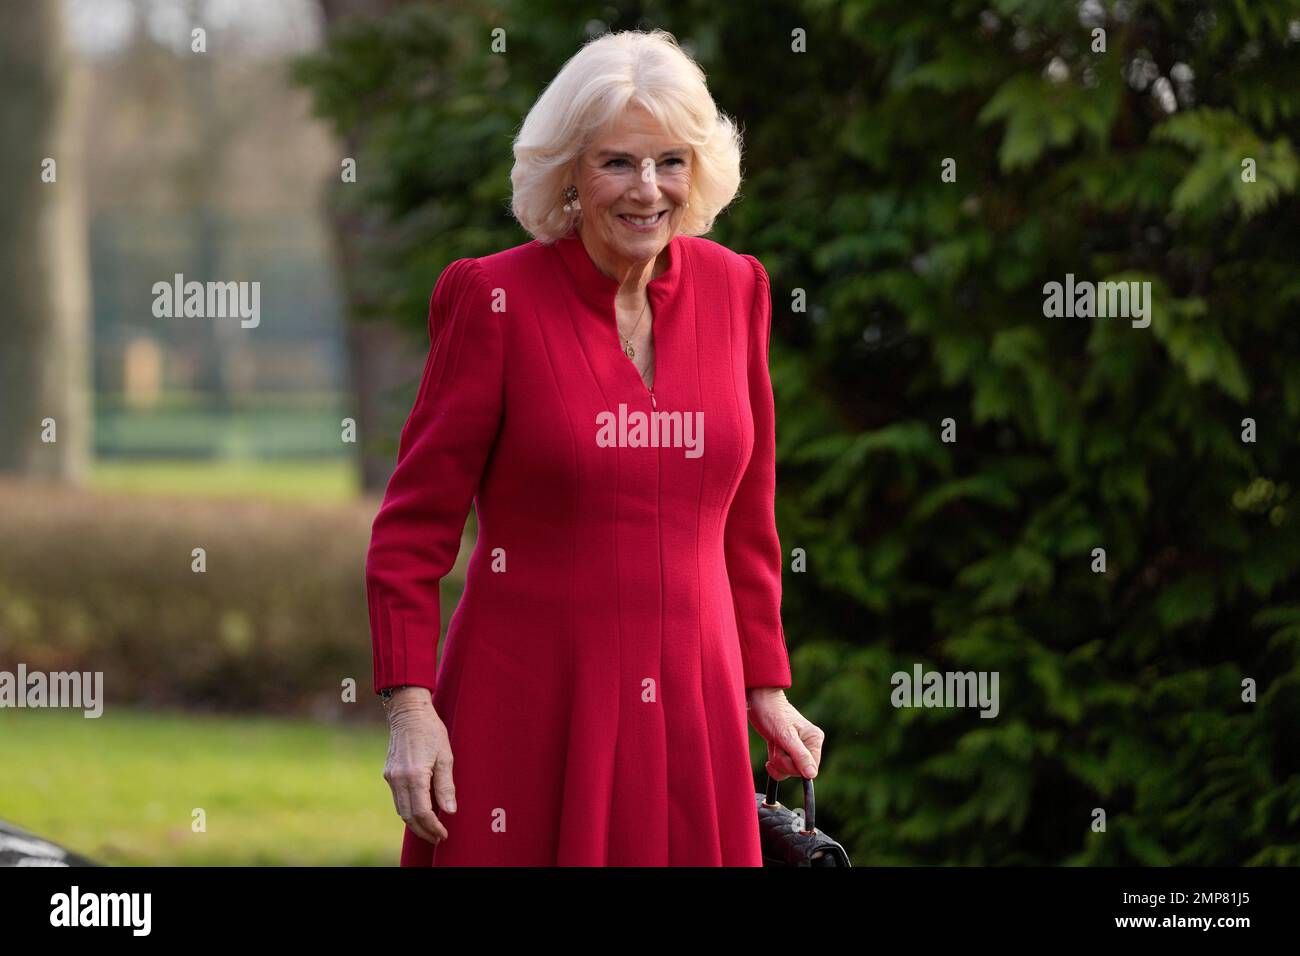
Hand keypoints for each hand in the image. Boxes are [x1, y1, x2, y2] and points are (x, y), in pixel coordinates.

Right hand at [383, 687, 455, 844]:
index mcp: (414, 775)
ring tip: (431, 829)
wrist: (409, 712)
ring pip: (401, 809)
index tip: (444, 834)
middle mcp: (398, 779)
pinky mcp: (388, 773)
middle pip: (408, 816)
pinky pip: (397, 798)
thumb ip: (446, 785)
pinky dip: (408, 809)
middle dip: (423, 830)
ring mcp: (391, 777)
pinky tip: (420, 811)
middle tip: (438, 837)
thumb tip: (449, 811)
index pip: (422, 812)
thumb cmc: (431, 731)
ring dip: (415, 823)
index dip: (433, 827)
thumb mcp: (445, 756)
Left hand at [746, 687, 822, 779]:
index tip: (784, 751)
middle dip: (783, 761)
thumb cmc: (772, 713)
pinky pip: (783, 768)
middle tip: (777, 744)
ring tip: (774, 743)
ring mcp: (799, 748)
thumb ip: (800, 756)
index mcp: (815, 739)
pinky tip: (771, 750)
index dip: (794, 766)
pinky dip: (774, 764)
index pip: (810, 769)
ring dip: (777, 760)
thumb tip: (812, 774)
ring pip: (789, 770)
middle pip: (798, 771)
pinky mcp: (788, 750)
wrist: (759, 700)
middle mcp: (809, 744)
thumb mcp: (785, 736)